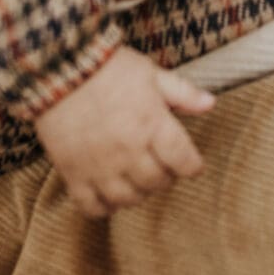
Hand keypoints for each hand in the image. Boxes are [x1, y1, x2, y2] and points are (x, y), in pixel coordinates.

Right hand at [34, 44, 214, 219]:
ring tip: (138, 179)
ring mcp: (100, 166)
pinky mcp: (73, 174)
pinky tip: (110, 194)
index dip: (192, 165)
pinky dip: (105, 207)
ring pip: (128, 199)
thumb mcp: (152, 73)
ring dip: (139, 193)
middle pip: (157, 182)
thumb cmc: (111, 68)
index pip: (184, 161)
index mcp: (152, 124)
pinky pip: (93, 207)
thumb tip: (211, 104)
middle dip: (165, 177)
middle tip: (162, 166)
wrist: (62, 68)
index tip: (191, 163)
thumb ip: (183, 92)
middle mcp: (129, 151)